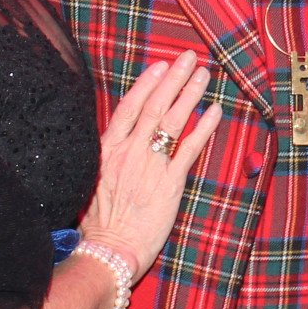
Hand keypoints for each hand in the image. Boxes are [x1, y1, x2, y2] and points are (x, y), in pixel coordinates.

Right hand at [79, 52, 221, 275]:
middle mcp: (129, 152)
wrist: (109, 250)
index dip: (147, 84)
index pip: (129, 107)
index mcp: (106, 150)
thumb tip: (122, 140)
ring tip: (204, 75)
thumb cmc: (98, 223)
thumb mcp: (91, 180)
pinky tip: (216, 111)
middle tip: (189, 58)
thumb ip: (108, 157)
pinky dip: (204, 128)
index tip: (160, 66)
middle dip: (173, 79)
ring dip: (190, 95)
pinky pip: (190, 149)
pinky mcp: (170, 183)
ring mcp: (150, 166)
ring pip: (173, 121)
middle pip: (154, 106)